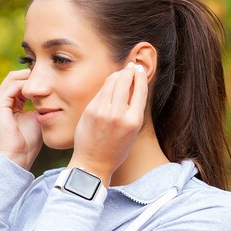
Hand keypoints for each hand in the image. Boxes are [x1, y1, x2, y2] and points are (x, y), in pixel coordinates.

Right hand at [0, 69, 42, 169]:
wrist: (18, 154)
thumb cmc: (29, 141)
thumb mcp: (37, 116)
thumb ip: (39, 104)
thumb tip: (50, 93)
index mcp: (9, 104)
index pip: (19, 82)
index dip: (33, 78)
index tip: (50, 78)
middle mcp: (1, 101)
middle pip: (14, 77)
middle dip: (30, 74)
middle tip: (47, 75)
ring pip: (12, 78)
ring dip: (29, 78)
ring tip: (43, 81)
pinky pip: (12, 87)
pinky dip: (26, 85)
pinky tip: (37, 90)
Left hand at [68, 62, 147, 185]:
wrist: (92, 163)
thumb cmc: (115, 149)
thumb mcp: (132, 131)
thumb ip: (133, 110)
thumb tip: (134, 85)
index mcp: (133, 121)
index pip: (140, 89)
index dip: (139, 75)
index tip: (139, 69)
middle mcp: (118, 114)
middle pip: (125, 80)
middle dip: (128, 70)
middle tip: (130, 66)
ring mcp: (102, 111)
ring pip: (111, 82)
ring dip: (117, 74)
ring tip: (120, 73)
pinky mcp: (90, 110)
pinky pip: (100, 92)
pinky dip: (106, 85)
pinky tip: (109, 84)